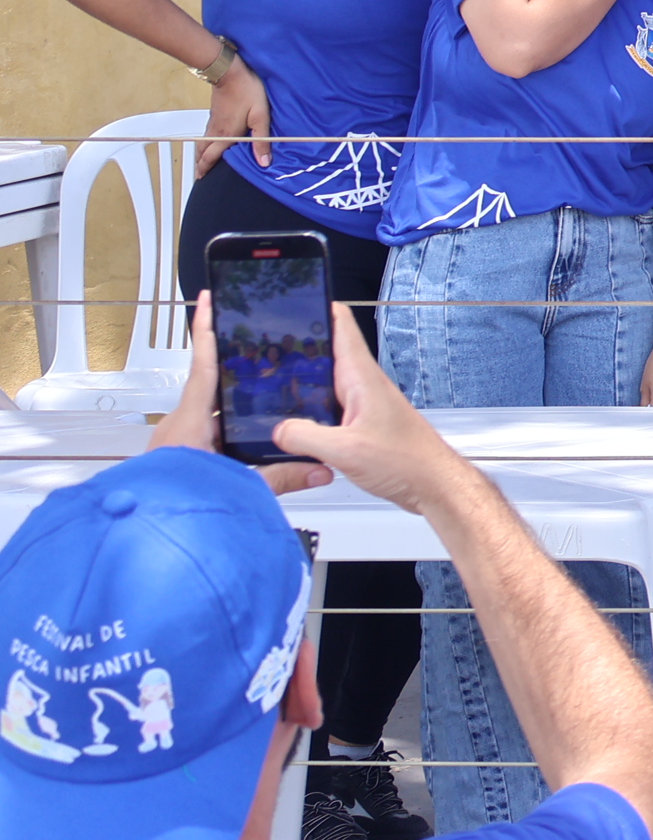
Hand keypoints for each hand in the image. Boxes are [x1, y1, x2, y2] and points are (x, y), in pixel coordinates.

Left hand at [151, 295, 330, 495]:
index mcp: (190, 423)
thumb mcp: (240, 488)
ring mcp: (174, 444)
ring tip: (262, 402)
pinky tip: (243, 442)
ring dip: (232, 407)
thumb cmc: (178, 505)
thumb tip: (320, 469)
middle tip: (260, 354)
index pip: (203, 364)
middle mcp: (179, 428)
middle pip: (210, 387)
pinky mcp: (174, 459)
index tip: (208, 300)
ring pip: (208, 415)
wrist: (145, 539)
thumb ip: (282, 477)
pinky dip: (223, 431)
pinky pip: (203, 435)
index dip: (208, 329)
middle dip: (235, 370)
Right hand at [199, 59, 273, 176]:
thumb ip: (262, 140)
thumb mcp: (260, 116)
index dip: (205, 169)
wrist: (229, 71)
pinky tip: (211, 142)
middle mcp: (216, 130)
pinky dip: (205, 143)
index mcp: (226, 135)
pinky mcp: (214, 114)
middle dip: (200, 164)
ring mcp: (213, 121)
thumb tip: (263, 161)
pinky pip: (206, 133)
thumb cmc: (247, 91)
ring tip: (202, 162)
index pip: (211, 157)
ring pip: (202, 143)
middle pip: (202, 152)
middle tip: (199, 175)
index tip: (201, 179)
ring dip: (201, 154)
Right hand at [274, 303, 471, 515]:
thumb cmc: (406, 461)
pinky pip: (330, 408)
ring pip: (327, 383)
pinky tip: (296, 423)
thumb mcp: (345, 450)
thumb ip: (307, 436)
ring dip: (304, 380)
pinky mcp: (363, 424)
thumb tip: (279, 429)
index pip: (341, 327)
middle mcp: (364, 386)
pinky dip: (311, 409)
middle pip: (328, 354)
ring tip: (272, 379)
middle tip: (267, 341)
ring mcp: (364, 404)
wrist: (432, 484)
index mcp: (362, 378)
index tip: (298, 293)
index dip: (320, 306)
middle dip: (300, 346)